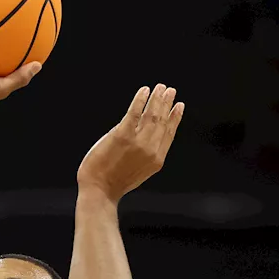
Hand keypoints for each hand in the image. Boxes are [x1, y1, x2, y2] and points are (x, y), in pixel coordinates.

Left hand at [77, 84, 184, 201]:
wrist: (99, 191)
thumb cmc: (113, 183)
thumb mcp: (137, 171)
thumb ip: (143, 154)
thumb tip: (140, 134)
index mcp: (156, 160)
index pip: (169, 134)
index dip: (175, 118)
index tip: (179, 106)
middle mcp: (150, 150)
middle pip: (162, 121)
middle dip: (166, 103)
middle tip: (170, 90)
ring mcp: (137, 142)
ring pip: (151, 115)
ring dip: (157, 99)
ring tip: (160, 88)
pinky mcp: (122, 135)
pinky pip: (134, 113)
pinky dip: (141, 100)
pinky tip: (144, 91)